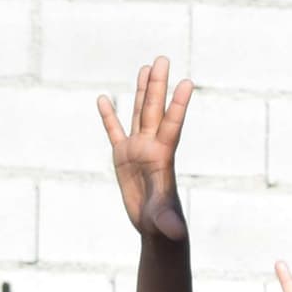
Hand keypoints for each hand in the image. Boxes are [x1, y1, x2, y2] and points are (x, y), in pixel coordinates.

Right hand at [99, 57, 193, 244]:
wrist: (156, 229)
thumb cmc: (164, 225)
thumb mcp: (165, 223)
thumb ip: (170, 223)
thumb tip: (176, 234)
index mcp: (163, 157)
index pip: (172, 125)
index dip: (178, 104)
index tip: (187, 82)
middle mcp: (152, 147)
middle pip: (155, 109)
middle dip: (158, 85)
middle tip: (163, 58)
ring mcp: (137, 149)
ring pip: (140, 113)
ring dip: (143, 91)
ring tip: (147, 67)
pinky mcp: (122, 157)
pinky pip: (114, 131)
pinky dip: (109, 116)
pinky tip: (104, 98)